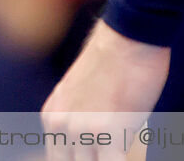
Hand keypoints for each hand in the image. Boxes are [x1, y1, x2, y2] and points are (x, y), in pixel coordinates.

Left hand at [42, 20, 170, 160]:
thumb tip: (94, 147)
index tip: (96, 154)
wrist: (130, 35)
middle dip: (93, 160)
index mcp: (52, 116)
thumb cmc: (116, 60)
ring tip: (120, 149)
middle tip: (107, 152)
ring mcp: (81, 131)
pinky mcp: (107, 134)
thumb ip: (78, 120)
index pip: (58, 159)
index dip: (78, 159)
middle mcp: (60, 125)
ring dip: (108, 158)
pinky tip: (131, 154)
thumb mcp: (82, 93)